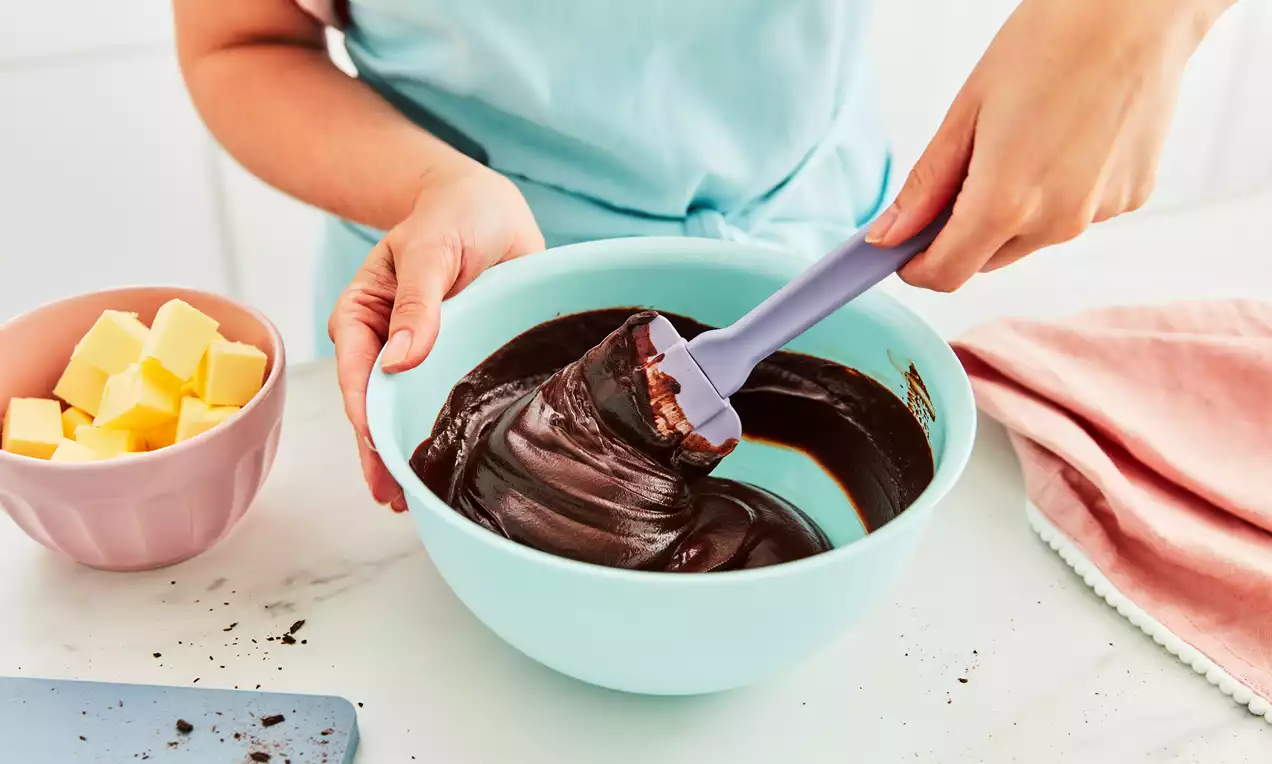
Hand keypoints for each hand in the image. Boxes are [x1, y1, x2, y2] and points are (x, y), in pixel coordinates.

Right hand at [328, 158, 544, 509]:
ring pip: (404, 412)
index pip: (358, 374)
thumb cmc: (454, 217)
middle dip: (379, 452)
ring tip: (411, 501)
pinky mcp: (452, 363)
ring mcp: (419, 357)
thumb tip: (399, 361)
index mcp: (363, 314)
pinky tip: (445, 468)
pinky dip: (439, 434)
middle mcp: (385, 342)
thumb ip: (417, 303)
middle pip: (374, 406)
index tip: (379, 452)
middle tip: (393, 497)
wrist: (491, 208)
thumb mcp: (433, 250)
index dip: (366, 417)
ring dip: (406, 453)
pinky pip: (442, 403)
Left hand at [867, 0, 1231, 290]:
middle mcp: (1056, 222)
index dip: (916, 266)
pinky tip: (1066, 138)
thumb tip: (889, 235)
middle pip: (986, 259)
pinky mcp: (1130, 198)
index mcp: (1006, 202)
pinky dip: (1058, 192)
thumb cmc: (1051, 43)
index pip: (946, 274)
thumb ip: (927, 185)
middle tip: (964, 170)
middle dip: (962, 233)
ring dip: (1011, 213)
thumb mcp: (967, 111)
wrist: (1140, 9)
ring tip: (1023, 141)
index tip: (902, 248)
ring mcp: (1098, 213)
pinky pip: (1074, 213)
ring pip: (1030, 239)